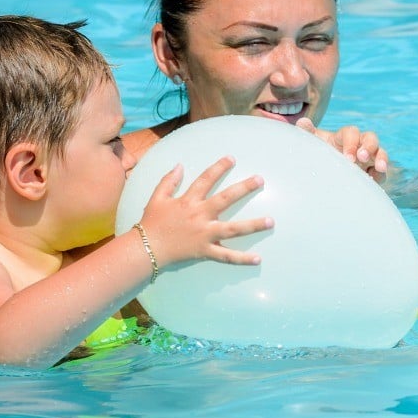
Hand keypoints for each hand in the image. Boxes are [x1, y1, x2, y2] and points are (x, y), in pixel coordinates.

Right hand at [138, 157, 272, 266]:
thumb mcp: (156, 198)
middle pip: (226, 199)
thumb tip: (179, 165)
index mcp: (188, 201)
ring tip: (271, 221)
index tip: (232, 158)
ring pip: (233, 229)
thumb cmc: (151, 223)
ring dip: (253, 225)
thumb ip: (168, 181)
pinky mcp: (205, 250)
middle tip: (260, 180)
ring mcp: (204, 234)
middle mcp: (199, 215)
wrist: (146, 248)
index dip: (219, 167)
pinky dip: (241, 258)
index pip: (206, 179)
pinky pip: (226, 255)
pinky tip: (258, 259)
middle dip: (244, 188)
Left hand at [296, 118, 388, 182]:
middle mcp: (359, 144)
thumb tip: (302, 122)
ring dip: (382, 159)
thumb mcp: (313, 142)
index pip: (352, 133)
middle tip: (362, 158)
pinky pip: (381, 172)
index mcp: (344, 136)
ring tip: (380, 168)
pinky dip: (380, 176)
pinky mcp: (372, 171)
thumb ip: (308, 133)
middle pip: (371, 138)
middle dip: (369, 147)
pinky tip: (374, 182)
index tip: (347, 157)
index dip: (352, 143)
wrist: (322, 168)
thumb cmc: (319, 151)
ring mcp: (368, 157)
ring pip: (380, 153)